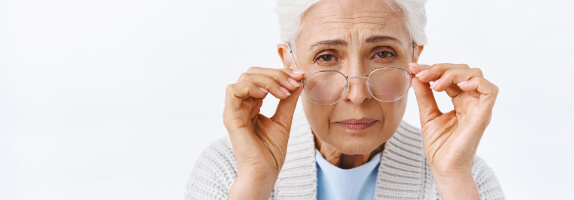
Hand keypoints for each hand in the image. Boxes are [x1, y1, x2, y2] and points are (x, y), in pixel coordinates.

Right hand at [223, 66, 303, 198]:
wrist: (264, 172)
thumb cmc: (270, 152)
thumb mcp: (284, 120)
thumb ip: (287, 101)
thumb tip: (297, 81)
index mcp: (251, 105)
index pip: (261, 78)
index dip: (279, 73)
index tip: (299, 76)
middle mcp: (241, 105)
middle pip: (252, 73)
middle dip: (276, 74)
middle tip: (293, 82)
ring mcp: (234, 110)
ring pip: (245, 78)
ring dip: (267, 80)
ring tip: (284, 91)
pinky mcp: (231, 117)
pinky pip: (234, 91)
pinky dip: (251, 87)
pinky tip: (266, 94)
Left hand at [409, 63, 498, 198]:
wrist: (444, 167)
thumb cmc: (439, 146)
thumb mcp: (427, 114)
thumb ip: (424, 95)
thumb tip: (416, 75)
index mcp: (460, 101)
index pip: (451, 76)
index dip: (434, 69)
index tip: (414, 68)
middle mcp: (471, 101)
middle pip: (463, 71)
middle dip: (440, 68)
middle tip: (421, 74)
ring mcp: (479, 107)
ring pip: (475, 75)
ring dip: (452, 73)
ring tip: (434, 84)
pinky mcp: (483, 114)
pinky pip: (489, 90)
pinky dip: (474, 82)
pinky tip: (457, 86)